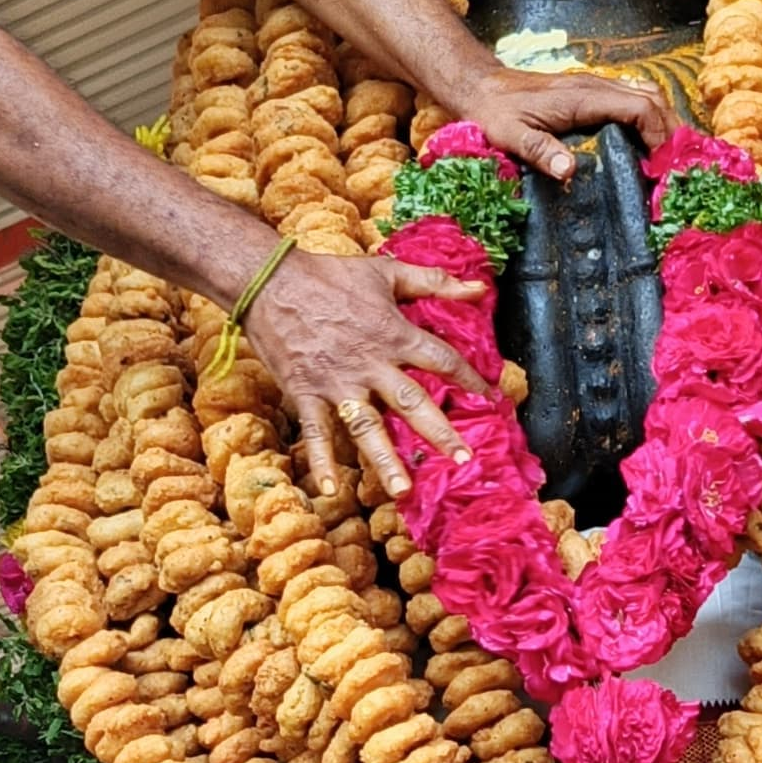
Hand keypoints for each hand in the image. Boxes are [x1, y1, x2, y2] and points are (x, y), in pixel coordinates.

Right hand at [245, 239, 492, 502]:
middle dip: (439, 432)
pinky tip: (331, 491)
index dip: (470, 379)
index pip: (441, 360)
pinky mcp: (306, 392)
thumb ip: (434, 281)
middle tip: (463, 461)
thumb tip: (480, 287)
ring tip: (402, 491)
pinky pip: (315, 432)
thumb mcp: (386, 271)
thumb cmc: (330, 274)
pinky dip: (321, 461)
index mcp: (393, 333)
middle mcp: (370, 363)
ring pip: (366, 427)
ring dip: (384, 460)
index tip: (491, 399)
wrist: (270, 280)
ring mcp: (337, 382)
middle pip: (411, 402)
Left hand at [452, 61, 670, 180]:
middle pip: (651, 97)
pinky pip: (632, 98)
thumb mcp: (510, 136)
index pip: (639, 106)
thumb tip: (568, 171)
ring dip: (663, 120)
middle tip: (675, 165)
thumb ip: (539, 151)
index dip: (658, 133)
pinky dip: (649, 116)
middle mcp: (595, 86)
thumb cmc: (494, 112)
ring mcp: (594, 86)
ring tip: (668, 155)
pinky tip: (647, 142)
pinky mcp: (590, 92)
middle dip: (670, 128)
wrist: (480, 87)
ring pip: (645, 93)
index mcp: (583, 96)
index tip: (662, 165)